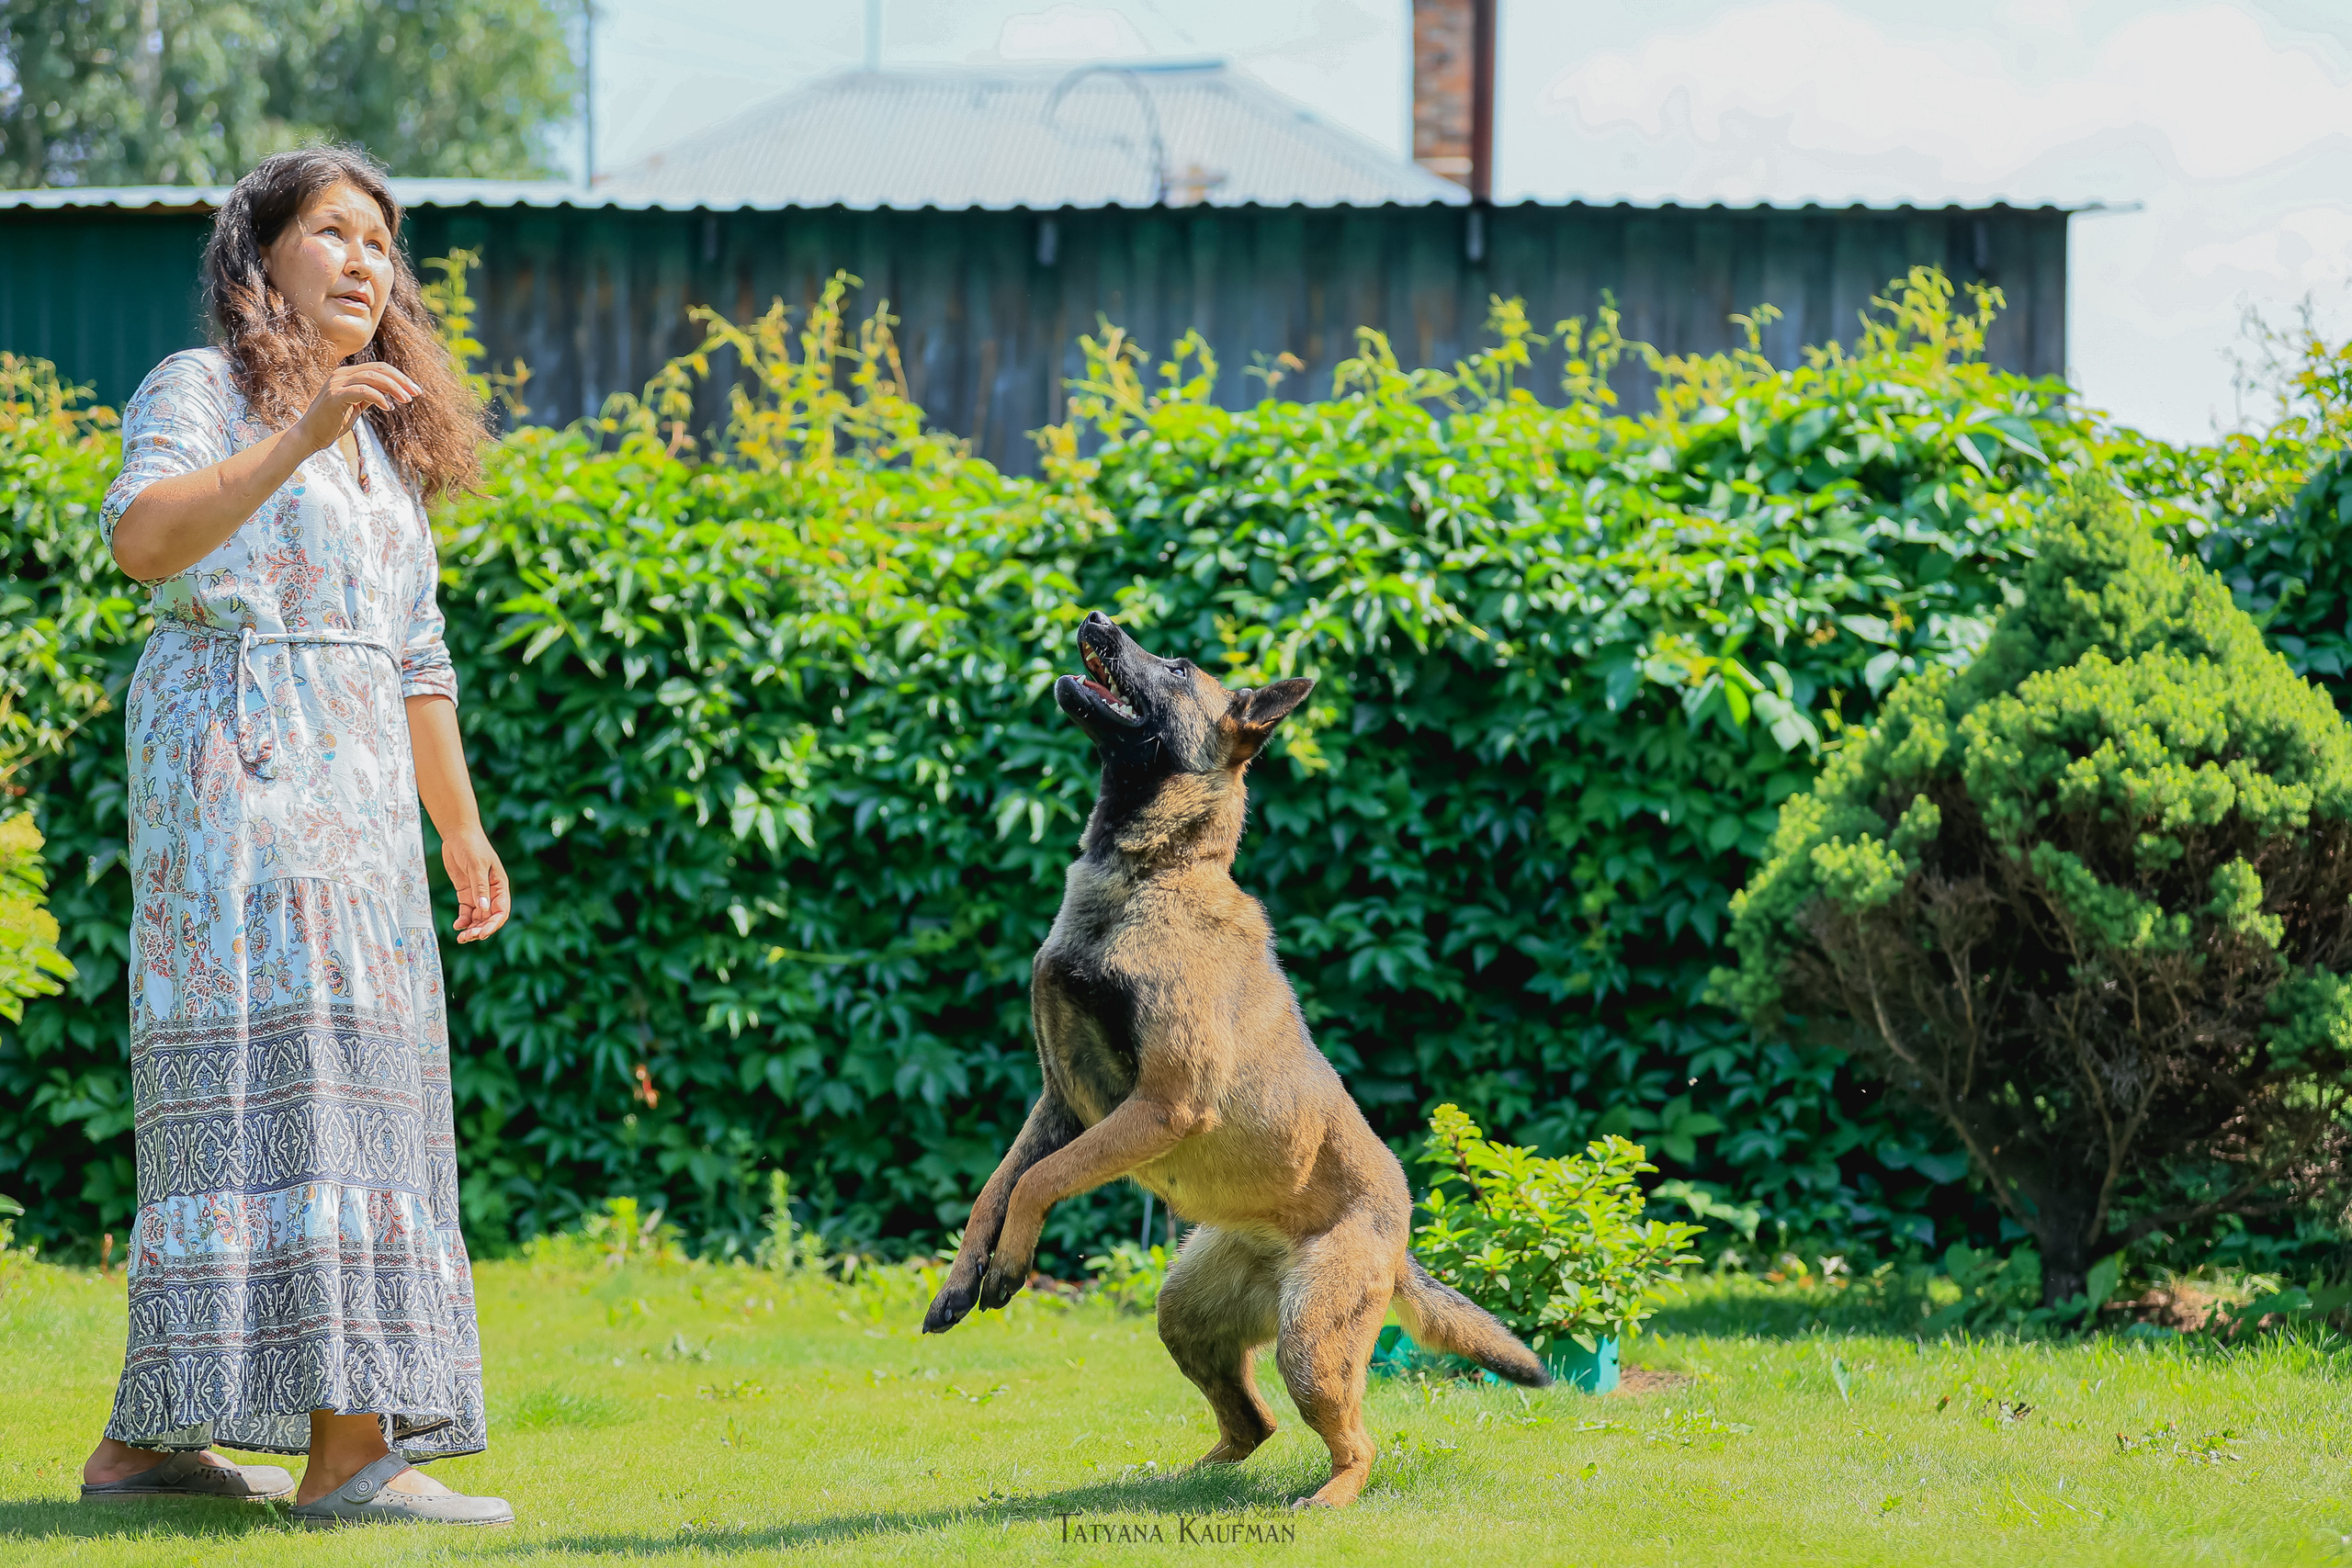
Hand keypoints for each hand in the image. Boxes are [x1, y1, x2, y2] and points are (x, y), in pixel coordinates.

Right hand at [294, 363, 420, 455]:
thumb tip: (388, 393)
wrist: (309, 436)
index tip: (415, 390)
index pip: (378, 368)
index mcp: (347, 375)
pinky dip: (379, 397)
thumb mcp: (355, 406)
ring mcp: (336, 384)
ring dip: (393, 388)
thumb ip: (368, 396)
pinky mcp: (335, 396)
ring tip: (406, 400)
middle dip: (401, 380)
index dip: (399, 377)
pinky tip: (389, 407)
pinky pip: (362, 391)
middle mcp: (341, 375)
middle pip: (378, 369)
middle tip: (417, 393)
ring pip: (372, 377)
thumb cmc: (332, 423)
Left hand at [440, 825, 509, 942]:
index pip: (501, 911)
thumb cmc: (472, 846)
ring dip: (471, 928)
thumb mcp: (477, 866)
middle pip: (489, 918)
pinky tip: (457, 926)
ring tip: (461, 938)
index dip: (493, 924)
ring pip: (478, 917)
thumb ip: (480, 887)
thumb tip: (484, 909)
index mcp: (500, 886)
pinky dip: (463, 920)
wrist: (458, 834)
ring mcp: (478, 893)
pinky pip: (467, 912)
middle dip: (480, 929)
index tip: (482, 934)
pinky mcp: (466, 893)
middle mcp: (491, 892)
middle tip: (467, 938)